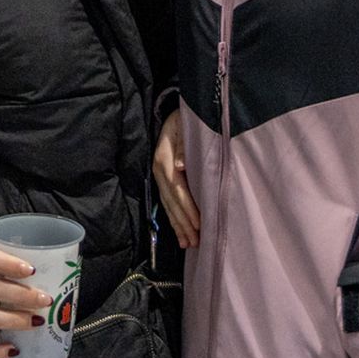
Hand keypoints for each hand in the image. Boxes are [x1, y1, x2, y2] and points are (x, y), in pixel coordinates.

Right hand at [153, 110, 198, 248]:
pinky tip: (181, 233)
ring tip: (189, 244)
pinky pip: (167, 203)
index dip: (188, 207)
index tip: (199, 224)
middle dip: (184, 223)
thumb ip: (184, 144)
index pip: (177, 188)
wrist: (172, 113)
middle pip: (171, 201)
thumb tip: (181, 166)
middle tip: (196, 242)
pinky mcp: (163, 180)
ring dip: (178, 225)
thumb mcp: (184, 125)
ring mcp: (159, 176)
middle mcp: (159, 171)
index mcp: (164, 159)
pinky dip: (174, 219)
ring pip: (168, 205)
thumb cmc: (183, 119)